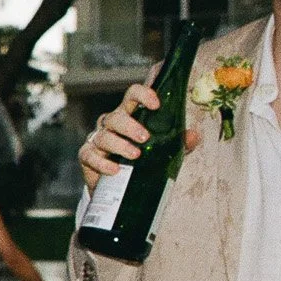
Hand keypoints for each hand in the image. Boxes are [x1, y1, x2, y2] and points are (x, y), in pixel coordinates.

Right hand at [78, 70, 198, 191]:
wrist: (119, 186)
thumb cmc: (142, 160)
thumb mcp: (164, 150)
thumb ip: (179, 142)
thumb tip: (193, 135)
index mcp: (130, 115)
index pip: (132, 95)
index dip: (143, 94)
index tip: (156, 104)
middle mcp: (112, 124)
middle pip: (116, 116)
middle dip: (130, 126)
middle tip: (145, 138)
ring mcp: (97, 139)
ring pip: (104, 135)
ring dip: (120, 145)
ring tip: (135, 155)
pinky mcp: (87, 156)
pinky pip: (90, 155)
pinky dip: (102, 163)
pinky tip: (115, 170)